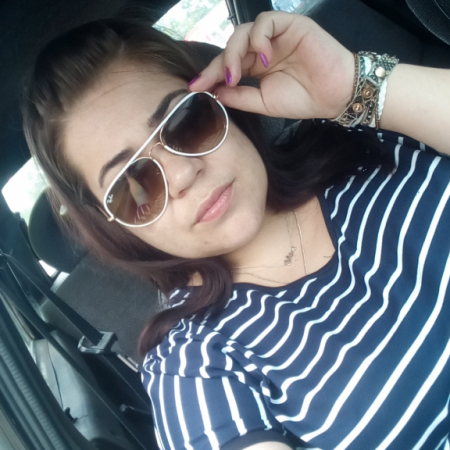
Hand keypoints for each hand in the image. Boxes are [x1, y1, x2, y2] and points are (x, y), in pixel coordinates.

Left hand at [189, 11, 354, 120]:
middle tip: (208, 83)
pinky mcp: (289, 24)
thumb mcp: (263, 102)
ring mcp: (274, 36)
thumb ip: (239, 97)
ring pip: (243, 32)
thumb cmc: (302, 99)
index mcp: (255, 67)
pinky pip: (265, 22)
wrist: (333, 96)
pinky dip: (259, 38)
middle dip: (217, 65)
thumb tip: (214, 93)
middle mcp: (262, 49)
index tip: (193, 88)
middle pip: (231, 47)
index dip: (210, 75)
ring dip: (235, 52)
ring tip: (237, 75)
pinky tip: (263, 59)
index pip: (228, 65)